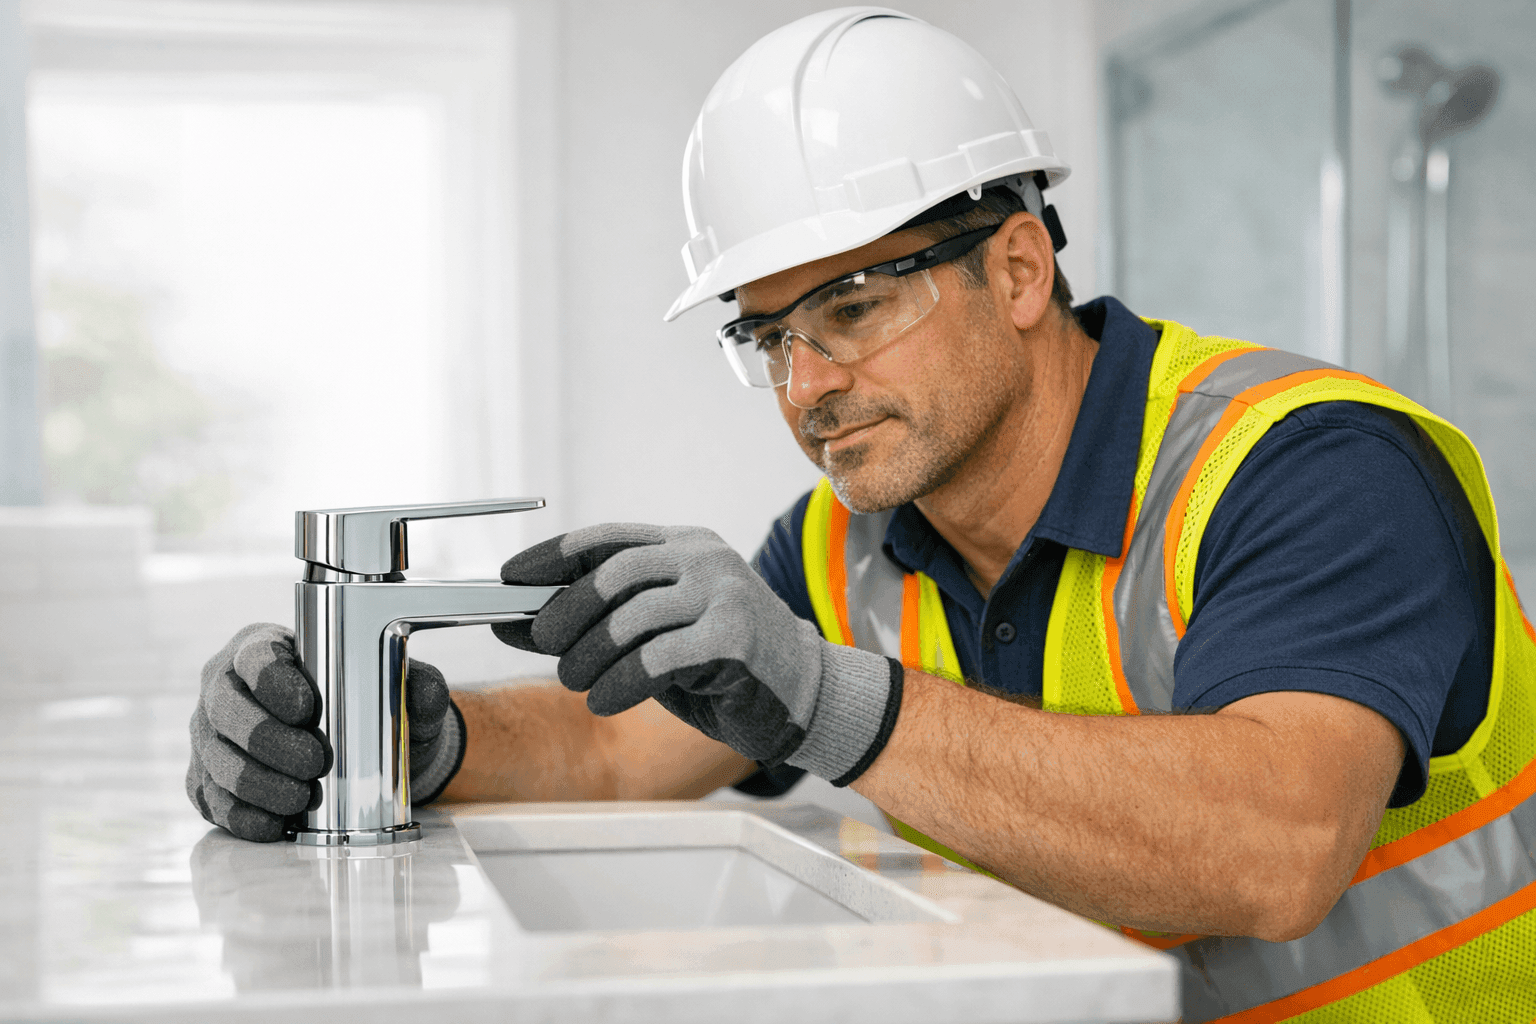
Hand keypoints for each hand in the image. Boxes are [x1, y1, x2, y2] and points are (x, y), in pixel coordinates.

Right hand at [186, 623, 463, 841]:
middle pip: (226, 709)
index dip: (274, 682)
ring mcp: (209, 737)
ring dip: (260, 784)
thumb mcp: (401, 690)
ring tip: (302, 796)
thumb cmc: (369, 706)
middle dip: (269, 741)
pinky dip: (246, 817)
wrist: (359, 752)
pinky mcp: (207, 782)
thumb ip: (419, 684)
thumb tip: (422, 694)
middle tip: (315, 762)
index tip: (307, 709)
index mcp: (264, 649)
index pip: (256, 657)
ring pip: (218, 760)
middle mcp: (225, 688)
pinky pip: (214, 802)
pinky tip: (277, 823)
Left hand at [493, 524, 901, 784]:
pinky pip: (656, 658)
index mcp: (684, 546)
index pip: (605, 539)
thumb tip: (515, 622)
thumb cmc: (720, 665)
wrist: (803, 694)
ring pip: (630, 617)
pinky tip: (605, 701)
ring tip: (575, 681)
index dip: (551, 557)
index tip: (509, 579)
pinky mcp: (733, 639)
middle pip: (612, 573)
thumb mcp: (654, 635)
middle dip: (566, 611)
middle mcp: (704, 560)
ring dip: (589, 655)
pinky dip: (619, 683)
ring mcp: (723, 595)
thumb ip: (594, 623)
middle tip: (545, 644)